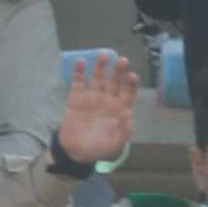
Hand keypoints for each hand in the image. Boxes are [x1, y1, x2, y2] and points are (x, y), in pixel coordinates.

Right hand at [54, 50, 143, 165]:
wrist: (75, 152)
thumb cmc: (98, 147)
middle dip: (119, 71)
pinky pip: (78, 82)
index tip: (133, 76)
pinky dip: (79, 71)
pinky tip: (82, 61)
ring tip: (104, 54)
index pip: (128, 93)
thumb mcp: (114, 143)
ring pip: (98, 78)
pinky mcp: (76, 97)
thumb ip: (123, 130)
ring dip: (101, 66)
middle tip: (123, 60)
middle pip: (115, 82)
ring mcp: (91, 97)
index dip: (131, 85)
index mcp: (119, 109)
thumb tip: (128, 114)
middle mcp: (107, 99)